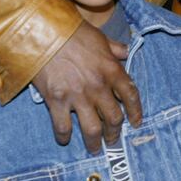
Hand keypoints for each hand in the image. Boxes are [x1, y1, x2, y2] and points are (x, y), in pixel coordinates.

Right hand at [32, 20, 141, 152]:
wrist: (45, 32)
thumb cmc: (73, 31)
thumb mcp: (99, 37)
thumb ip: (115, 48)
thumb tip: (126, 51)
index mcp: (111, 69)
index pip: (131, 95)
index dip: (136, 111)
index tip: (136, 122)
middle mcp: (98, 86)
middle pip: (114, 118)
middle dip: (115, 133)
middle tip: (113, 139)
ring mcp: (78, 96)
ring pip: (93, 129)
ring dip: (95, 142)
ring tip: (95, 148)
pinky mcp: (57, 101)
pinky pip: (63, 127)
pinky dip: (65, 136)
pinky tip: (65, 139)